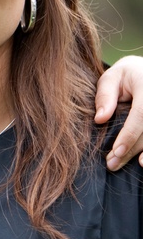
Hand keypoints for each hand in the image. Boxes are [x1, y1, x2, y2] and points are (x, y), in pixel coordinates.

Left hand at [94, 55, 142, 169]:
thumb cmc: (125, 75)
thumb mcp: (111, 78)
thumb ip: (105, 96)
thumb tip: (100, 119)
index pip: (141, 114)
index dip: (130, 134)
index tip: (116, 151)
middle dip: (131, 149)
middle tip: (111, 164)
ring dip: (139, 153)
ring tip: (118, 163)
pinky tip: (141, 162)